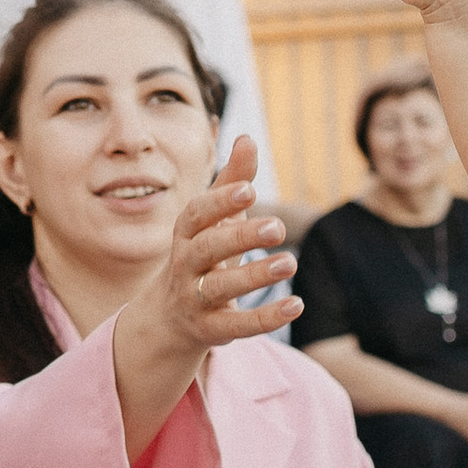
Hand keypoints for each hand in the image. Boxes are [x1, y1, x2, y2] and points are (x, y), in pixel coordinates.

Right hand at [144, 135, 298, 360]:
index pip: (197, 214)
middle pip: (207, 249)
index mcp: (187, 233)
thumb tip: (247, 138)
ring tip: (289, 263)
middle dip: (240, 237)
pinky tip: (295, 305)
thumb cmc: (203, 253)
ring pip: (220, 287)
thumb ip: (233, 180)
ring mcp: (194, 298)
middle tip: (278, 227)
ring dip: (255, 276)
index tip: (250, 189)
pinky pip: (236, 325)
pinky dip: (265, 317)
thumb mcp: (215, 219)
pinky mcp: (210, 329)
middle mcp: (185, 265)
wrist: (171, 317)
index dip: (220, 202)